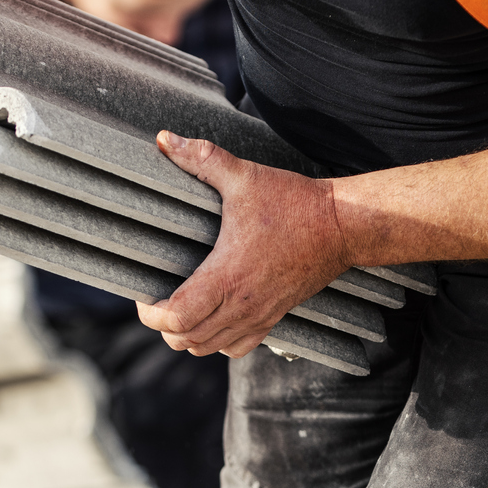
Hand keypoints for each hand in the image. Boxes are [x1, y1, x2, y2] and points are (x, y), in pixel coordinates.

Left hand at [140, 132, 351, 357]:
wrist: (342, 227)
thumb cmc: (293, 204)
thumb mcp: (244, 176)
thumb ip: (201, 158)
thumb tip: (164, 139)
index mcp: (227, 276)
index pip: (176, 318)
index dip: (151, 313)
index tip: (144, 296)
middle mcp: (242, 304)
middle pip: (186, 339)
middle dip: (164, 325)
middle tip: (158, 299)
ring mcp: (259, 315)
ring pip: (208, 347)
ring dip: (188, 335)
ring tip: (181, 309)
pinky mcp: (274, 318)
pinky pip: (237, 348)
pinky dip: (217, 340)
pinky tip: (213, 317)